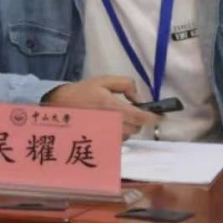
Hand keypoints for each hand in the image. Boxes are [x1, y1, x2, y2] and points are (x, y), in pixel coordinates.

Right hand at [42, 75, 161, 139]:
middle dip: (138, 119)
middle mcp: (111, 124)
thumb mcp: (105, 80)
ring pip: (128, 135)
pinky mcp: (100, 142)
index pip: (140, 117)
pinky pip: (118, 140)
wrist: (60, 106)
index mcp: (113, 107)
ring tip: (116, 116)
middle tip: (130, 110)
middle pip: (137, 128)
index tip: (162, 116)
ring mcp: (105, 135)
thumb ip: (126, 85)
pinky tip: (111, 125)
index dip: (154, 118)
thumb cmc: (84, 91)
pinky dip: (119, 133)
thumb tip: (139, 99)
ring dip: (128, 127)